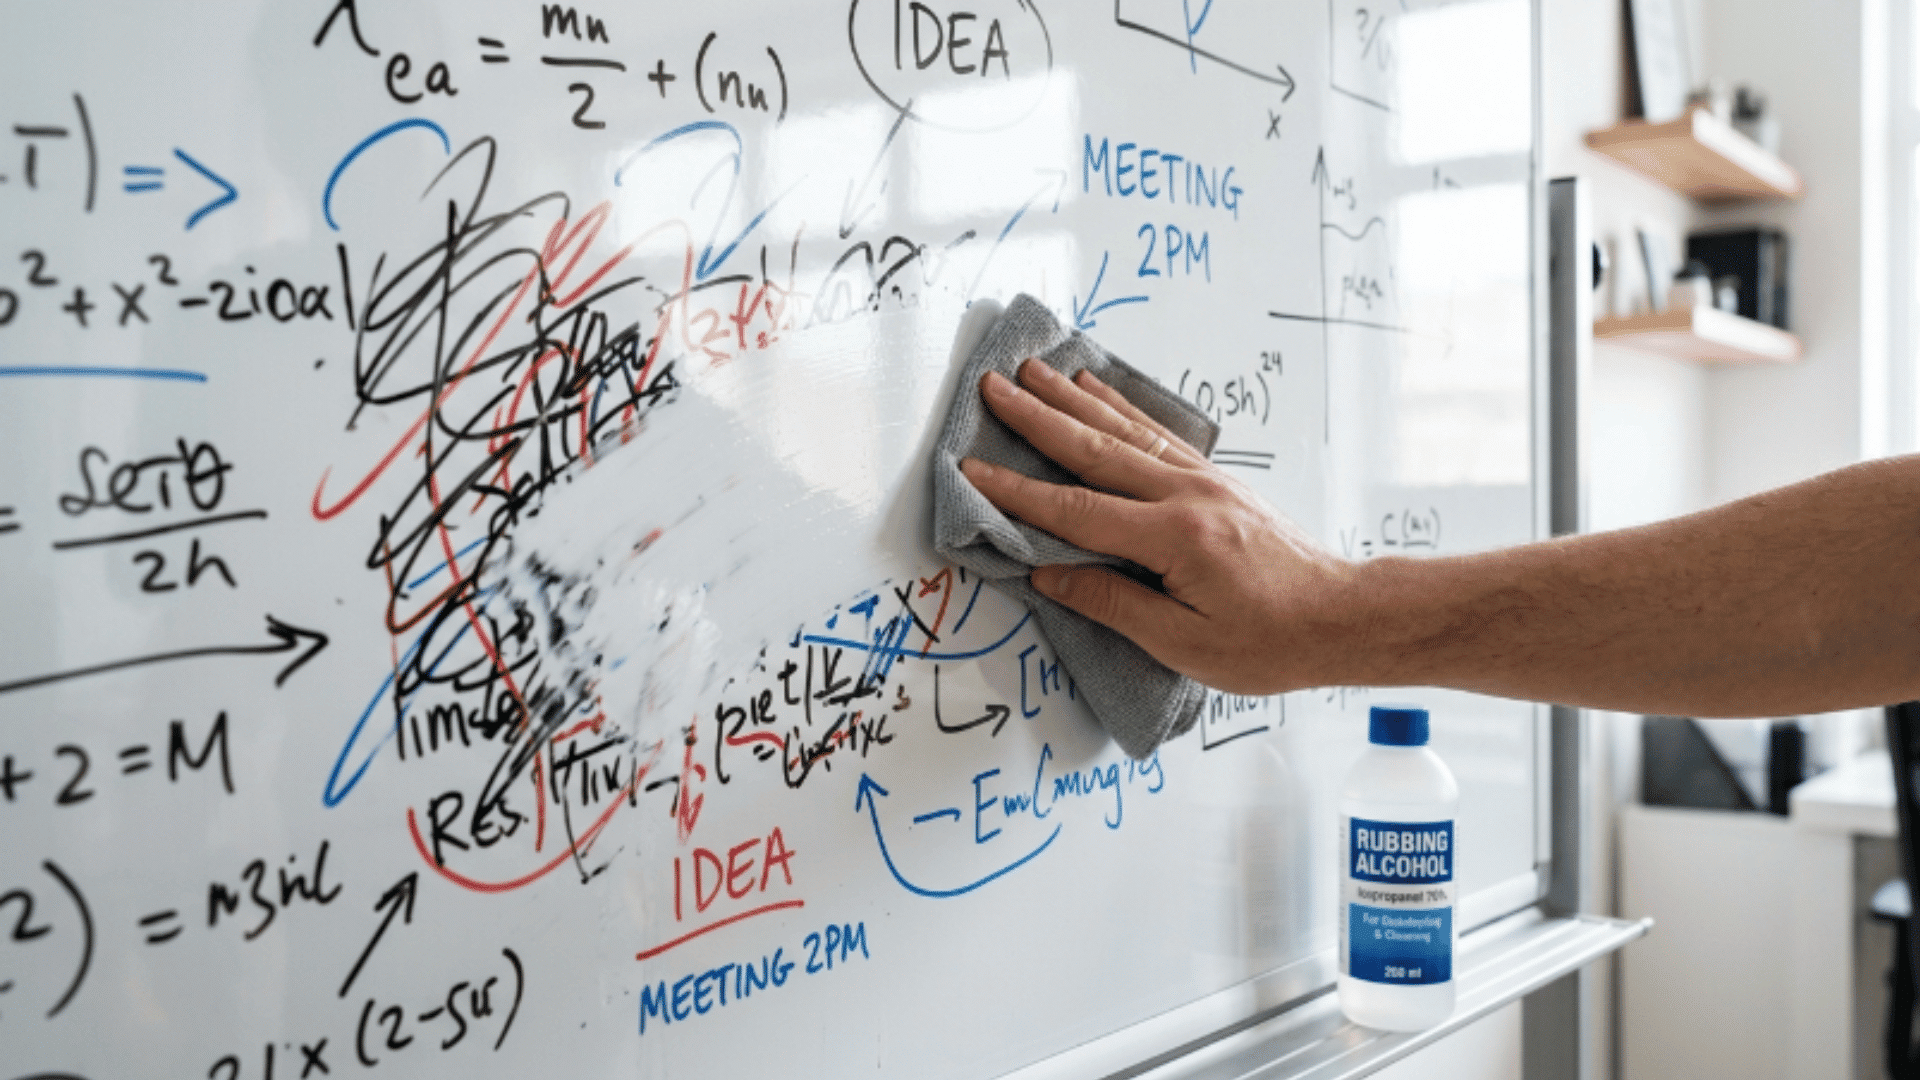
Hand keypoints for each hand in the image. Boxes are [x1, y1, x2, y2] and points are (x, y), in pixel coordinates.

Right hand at [959, 360, 1367, 695]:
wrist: (1342, 618)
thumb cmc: (1271, 642)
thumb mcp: (1185, 643)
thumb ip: (1113, 604)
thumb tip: (1051, 576)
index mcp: (1176, 539)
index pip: (1077, 512)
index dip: (1018, 493)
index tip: (973, 471)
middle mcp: (1188, 496)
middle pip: (1095, 450)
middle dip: (1037, 417)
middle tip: (993, 387)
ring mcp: (1204, 481)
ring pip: (1125, 430)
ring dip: (1073, 399)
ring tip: (1033, 370)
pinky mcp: (1215, 480)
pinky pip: (1155, 433)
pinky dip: (1120, 407)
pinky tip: (1095, 389)